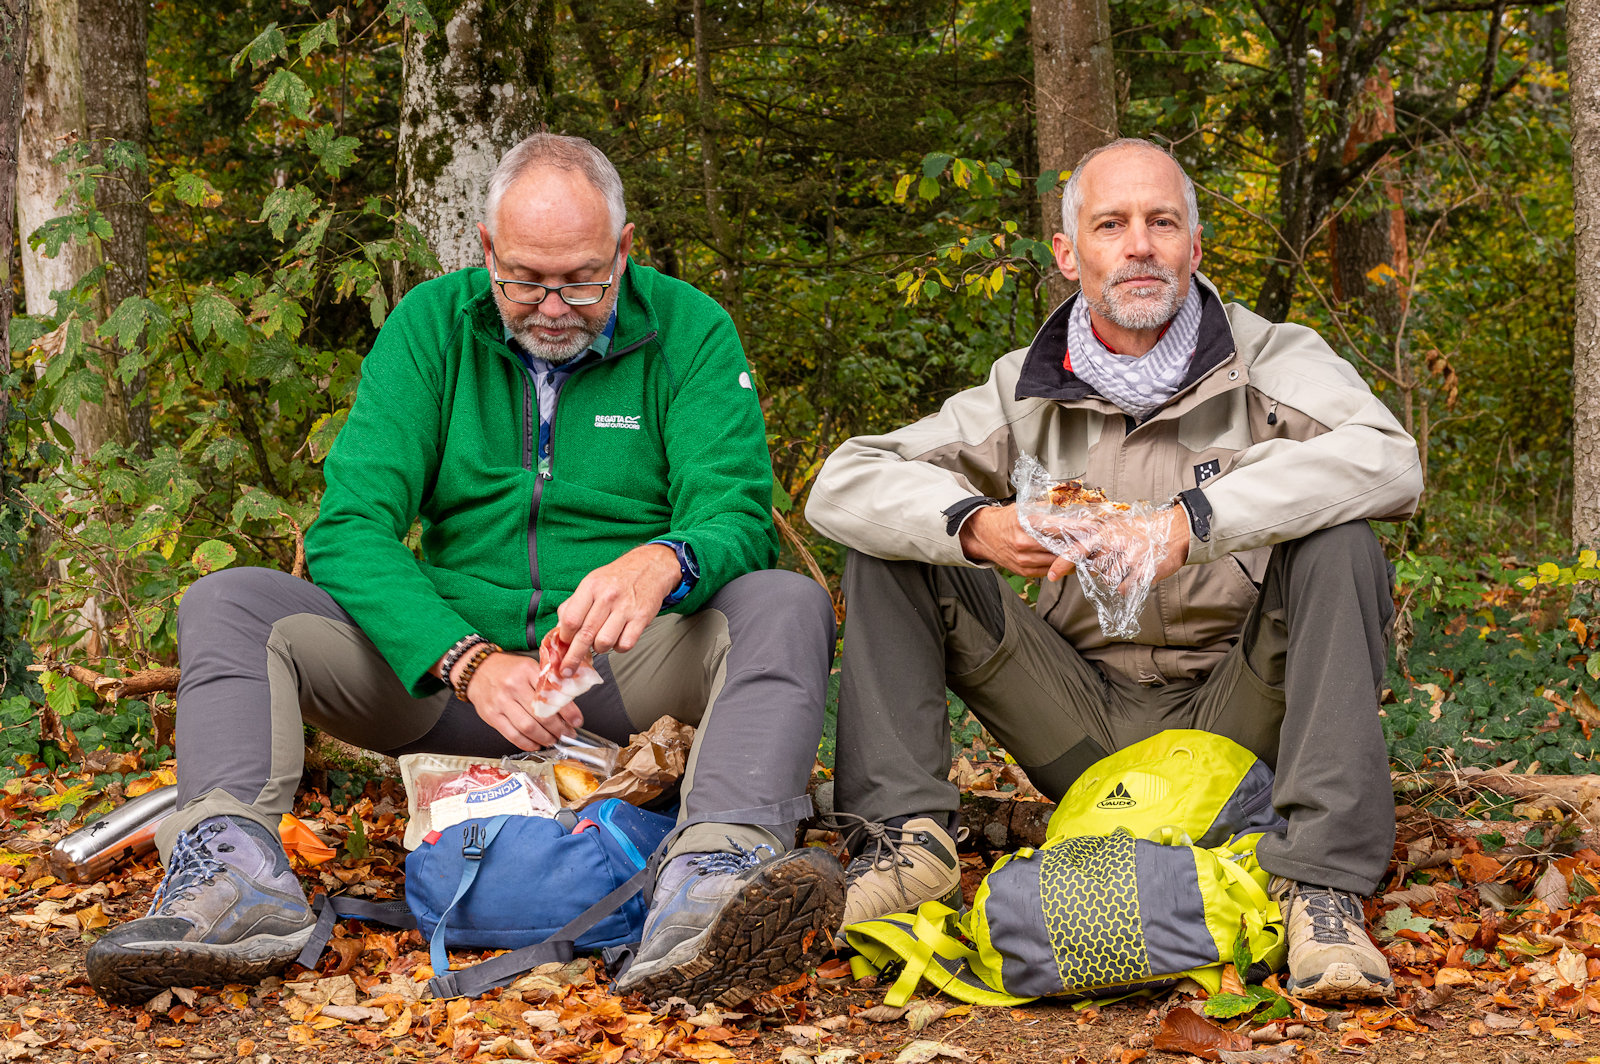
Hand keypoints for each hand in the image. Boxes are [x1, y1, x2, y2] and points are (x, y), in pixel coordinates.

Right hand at [455, 652, 583, 749]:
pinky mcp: (491, 716)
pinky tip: (536, 744)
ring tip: (553, 740)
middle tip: (568, 734)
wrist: (477, 670)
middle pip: (541, 715)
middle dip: (559, 729)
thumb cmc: (507, 670)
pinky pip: (512, 735)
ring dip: (544, 738)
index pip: (552, 694)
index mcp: (527, 671)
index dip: (568, 711)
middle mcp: (513, 686)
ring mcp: (501, 702)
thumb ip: (545, 683)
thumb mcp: (528, 667)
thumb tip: (567, 706)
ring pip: (528, 727)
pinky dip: (527, 743)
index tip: (577, 721)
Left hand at [556, 542, 679, 674]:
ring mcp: (626, 608)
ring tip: (600, 641)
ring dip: (599, 649)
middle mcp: (608, 597)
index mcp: (591, 587)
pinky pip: (625, 645)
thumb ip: (573, 605)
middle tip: (567, 670)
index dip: (564, 637)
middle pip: (585, 635)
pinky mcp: (641, 618)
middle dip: (573, 657)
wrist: (649, 567)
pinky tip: (618, 638)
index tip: (564, 645)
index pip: (571, 619)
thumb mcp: (591, 583)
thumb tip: (560, 630)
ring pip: (604, 642)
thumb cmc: (616, 578)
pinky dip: (619, 648)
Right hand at [959, 503, 1084, 580]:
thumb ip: (1046, 508)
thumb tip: (1069, 506)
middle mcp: (1024, 543)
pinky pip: (1049, 570)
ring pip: (1056, 561)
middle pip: (1060, 547)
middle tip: (1091, 539)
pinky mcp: (1024, 571)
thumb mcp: (1023, 508)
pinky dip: (1058, 564)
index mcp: (1025, 524)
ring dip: (1069, 556)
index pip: (1058, 527)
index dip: (1077, 527)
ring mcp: (1024, 559)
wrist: (983, 535)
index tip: (1092, 526)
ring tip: (1080, 549)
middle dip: (1077, 543)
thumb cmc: (1005, 520)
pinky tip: (1065, 558)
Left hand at [1064, 505, 1191, 591]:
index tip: (1052, 575)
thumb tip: (1077, 553)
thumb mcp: (1116, 526)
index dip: (1062, 563)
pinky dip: (1127, 583)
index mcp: (1105, 532)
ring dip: (1116, 576)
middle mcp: (1115, 545)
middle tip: (1117, 557)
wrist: (1174, 531)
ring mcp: (1128, 559)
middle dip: (1101, 568)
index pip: (1077, 549)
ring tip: (1129, 562)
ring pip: (1108, 580)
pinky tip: (1136, 571)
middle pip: (1094, 569)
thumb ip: (1097, 538)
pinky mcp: (1141, 572)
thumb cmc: (1142, 530)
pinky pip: (1123, 587)